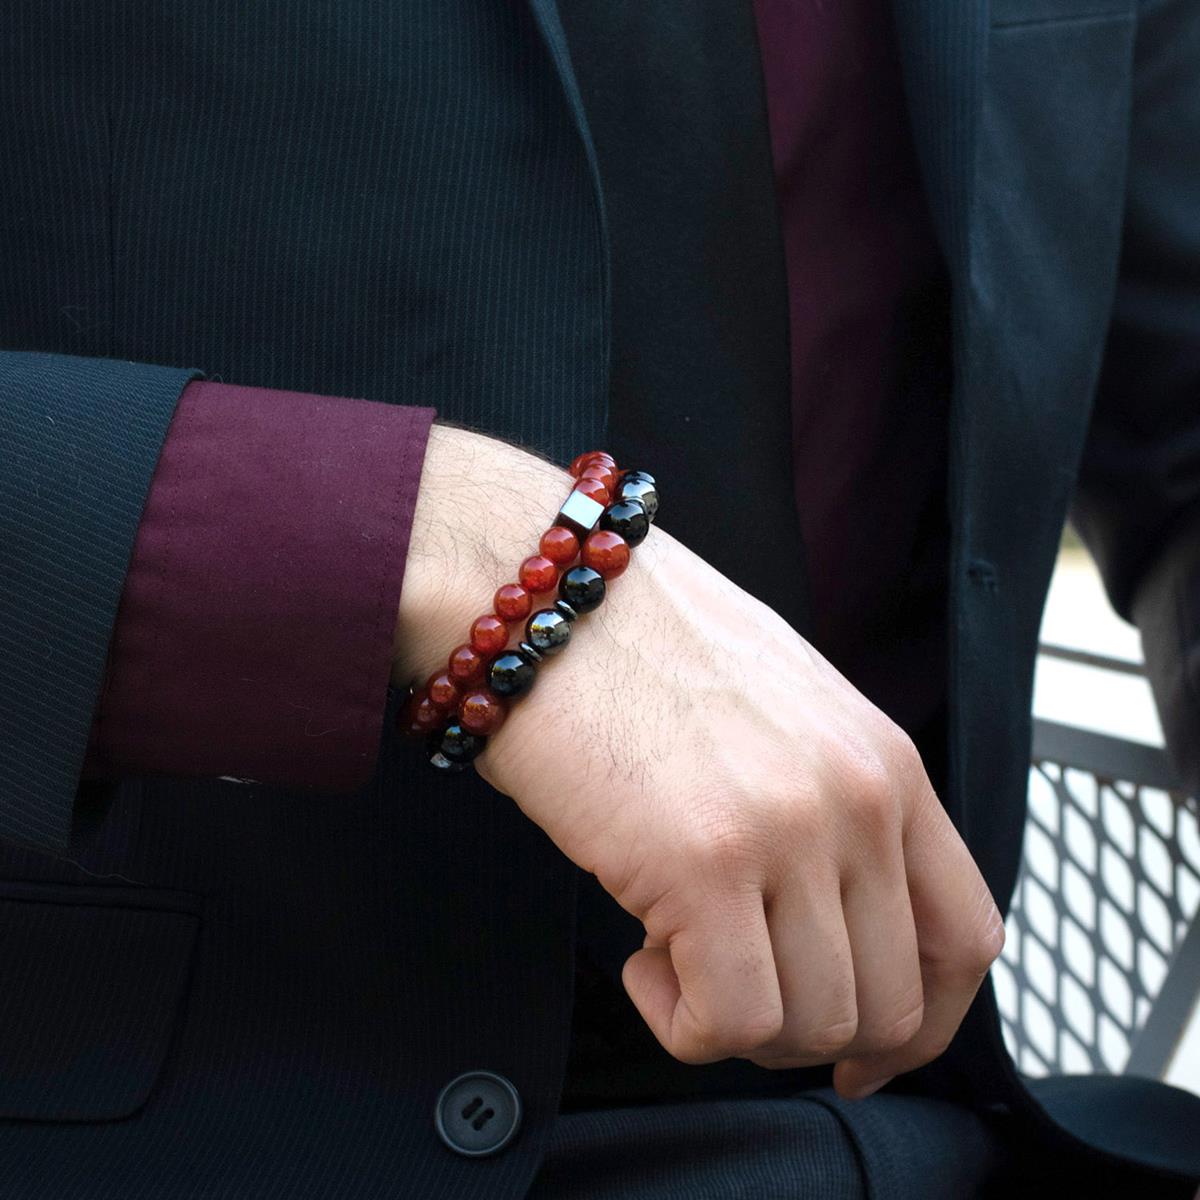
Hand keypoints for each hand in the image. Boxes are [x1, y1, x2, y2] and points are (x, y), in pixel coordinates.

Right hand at [395, 425, 1004, 1097]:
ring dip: (738, 1024)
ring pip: (812, 1025)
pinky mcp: (702, 866)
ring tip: (673, 954)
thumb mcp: (782, 710)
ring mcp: (787, 832)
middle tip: (729, 991)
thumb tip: (828, 923)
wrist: (544, 592)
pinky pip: (730, 1022)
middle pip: (891, 1003)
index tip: (866, 1052)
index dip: (924, 1021)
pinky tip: (640, 957)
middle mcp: (857, 800)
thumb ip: (831, 808)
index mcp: (886, 761)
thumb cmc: (642, 645)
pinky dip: (683, 1022)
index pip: (967, 934)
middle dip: (807, 1034)